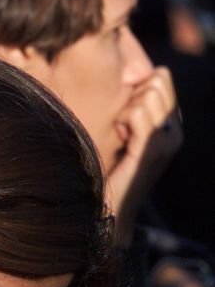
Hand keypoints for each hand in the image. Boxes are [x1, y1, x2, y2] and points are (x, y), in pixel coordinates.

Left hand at [107, 67, 181, 245]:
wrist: (111, 208)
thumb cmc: (112, 170)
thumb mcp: (127, 135)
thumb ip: (135, 108)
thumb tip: (132, 77)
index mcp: (172, 125)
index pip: (163, 78)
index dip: (138, 85)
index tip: (126, 113)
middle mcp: (175, 131)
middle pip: (158, 81)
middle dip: (133, 94)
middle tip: (122, 123)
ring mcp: (166, 140)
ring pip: (148, 94)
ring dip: (125, 109)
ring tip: (120, 133)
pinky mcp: (151, 149)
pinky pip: (136, 113)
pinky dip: (122, 120)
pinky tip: (119, 137)